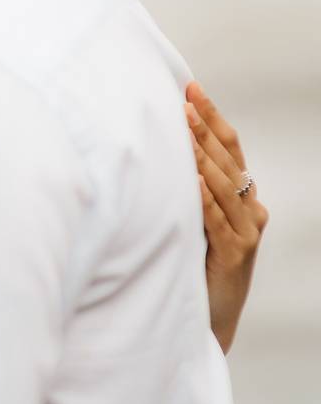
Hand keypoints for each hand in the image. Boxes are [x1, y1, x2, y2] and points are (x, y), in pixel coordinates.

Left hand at [186, 82, 268, 352]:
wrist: (211, 316)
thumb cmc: (195, 261)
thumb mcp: (191, 216)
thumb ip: (185, 185)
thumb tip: (153, 142)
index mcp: (240, 195)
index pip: (229, 146)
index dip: (212, 116)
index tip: (190, 87)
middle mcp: (250, 209)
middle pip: (227, 159)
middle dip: (204, 128)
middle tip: (183, 100)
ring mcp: (247, 232)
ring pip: (224, 185)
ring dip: (202, 156)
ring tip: (183, 128)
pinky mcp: (236, 255)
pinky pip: (218, 221)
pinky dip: (203, 199)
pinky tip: (190, 180)